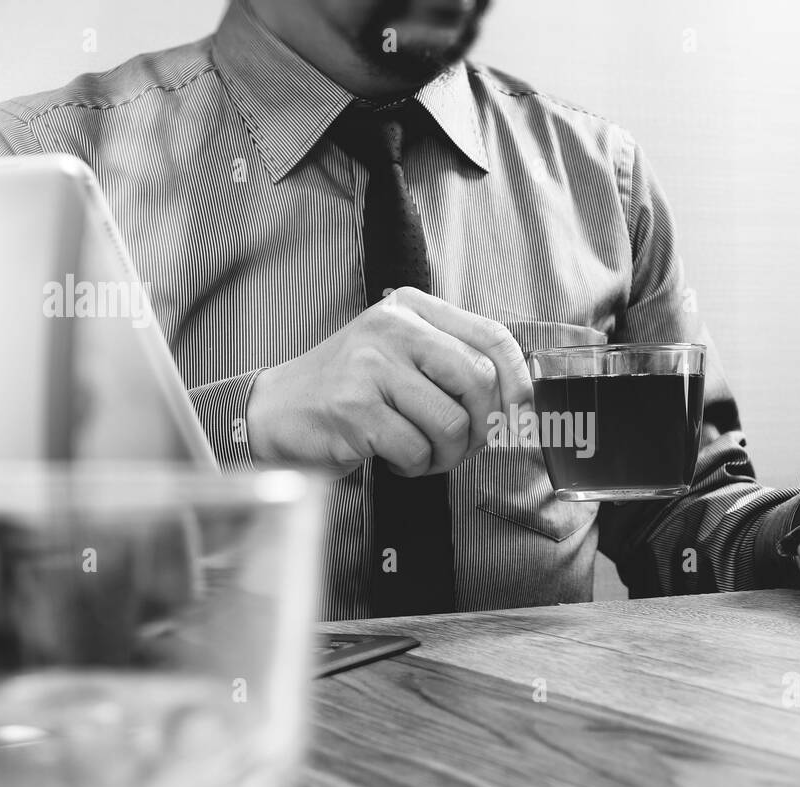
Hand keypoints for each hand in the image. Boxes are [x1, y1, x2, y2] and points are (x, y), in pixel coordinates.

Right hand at [247, 287, 532, 477]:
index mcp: (412, 308)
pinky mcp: (353, 408)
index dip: (519, 382)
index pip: (493, 337)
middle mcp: (392, 327)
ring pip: (451, 423)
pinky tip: (392, 457)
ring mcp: (370, 365)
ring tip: (422, 454)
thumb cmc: (354, 390)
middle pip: (478, 381)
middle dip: (482, 427)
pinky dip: (414, 466)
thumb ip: (453, 363)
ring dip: (445, 455)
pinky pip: (416, 449)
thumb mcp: (402, 356)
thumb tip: (521, 402)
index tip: (520, 415)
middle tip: (462, 446)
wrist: (278, 410)